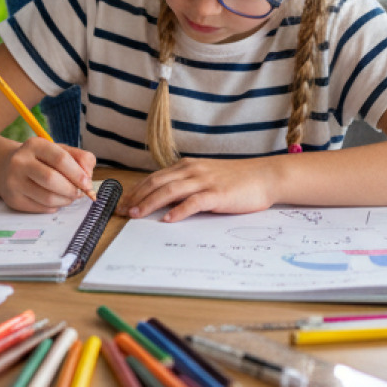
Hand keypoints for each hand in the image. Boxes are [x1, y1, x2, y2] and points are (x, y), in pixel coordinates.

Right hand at [0, 139, 98, 212]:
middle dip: (71, 189)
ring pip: (47, 198)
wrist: (6, 168)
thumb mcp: (59, 150)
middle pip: (51, 179)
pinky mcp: (13, 199)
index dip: (77, 173)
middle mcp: (20, 161)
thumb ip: (80, 158)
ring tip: (69, 197)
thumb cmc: (40, 159)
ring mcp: (14, 181)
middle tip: (79, 193)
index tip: (88, 184)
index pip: (60, 159)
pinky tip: (55, 201)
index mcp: (34, 145)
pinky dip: (54, 207)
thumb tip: (88, 176)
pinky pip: (41, 208)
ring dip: (65, 201)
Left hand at [119, 157, 277, 222]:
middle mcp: (192, 170)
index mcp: (187, 166)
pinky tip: (168, 219)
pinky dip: (179, 211)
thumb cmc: (236, 180)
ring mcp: (205, 181)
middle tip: (121, 211)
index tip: (122, 202)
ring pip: (170, 190)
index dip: (136, 190)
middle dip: (136, 197)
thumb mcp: (206, 177)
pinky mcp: (218, 193)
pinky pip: (194, 202)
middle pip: (157, 182)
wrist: (265, 176)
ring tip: (136, 215)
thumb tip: (164, 200)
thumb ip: (186, 185)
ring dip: (150, 203)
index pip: (155, 177)